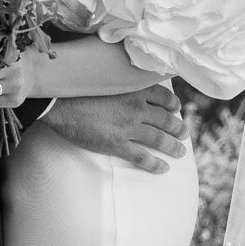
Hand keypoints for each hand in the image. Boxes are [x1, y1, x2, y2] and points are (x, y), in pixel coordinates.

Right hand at [46, 83, 185, 172]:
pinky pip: (142, 156)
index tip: (177, 108)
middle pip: (166, 119)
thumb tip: (127, 83)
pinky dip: (155, 164)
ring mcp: (127, 127)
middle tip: (185, 133)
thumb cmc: (79, 87)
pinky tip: (163, 168)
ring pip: (158, 138)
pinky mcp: (116, 144)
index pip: (163, 96)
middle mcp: (136, 107)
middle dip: (179, 128)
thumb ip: (122, 81)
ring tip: (180, 152)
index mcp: (134, 89)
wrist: (60, 102)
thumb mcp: (106, 77)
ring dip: (173, 146)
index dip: (173, 103)